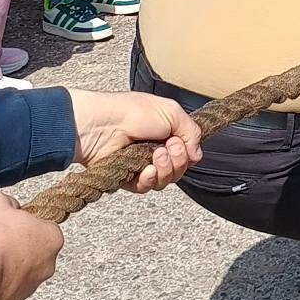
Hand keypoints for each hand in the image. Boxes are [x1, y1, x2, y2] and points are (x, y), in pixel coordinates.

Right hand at [0, 192, 62, 299]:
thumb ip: (9, 202)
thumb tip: (9, 207)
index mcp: (52, 239)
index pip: (43, 225)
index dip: (23, 221)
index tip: (7, 222)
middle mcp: (47, 266)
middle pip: (33, 250)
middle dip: (16, 245)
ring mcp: (30, 288)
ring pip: (19, 271)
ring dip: (4, 265)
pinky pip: (3, 288)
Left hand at [67, 87, 203, 191]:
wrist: (102, 124)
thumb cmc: (132, 112)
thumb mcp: (172, 112)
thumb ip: (192, 132)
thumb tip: (196, 155)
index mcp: (166, 132)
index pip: (186, 153)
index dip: (188, 152)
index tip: (180, 143)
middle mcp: (154, 149)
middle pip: (179, 169)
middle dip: (178, 160)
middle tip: (169, 147)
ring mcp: (141, 164)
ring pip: (165, 180)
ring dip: (165, 170)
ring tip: (155, 155)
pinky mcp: (127, 178)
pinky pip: (147, 187)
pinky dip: (150, 180)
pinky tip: (147, 170)